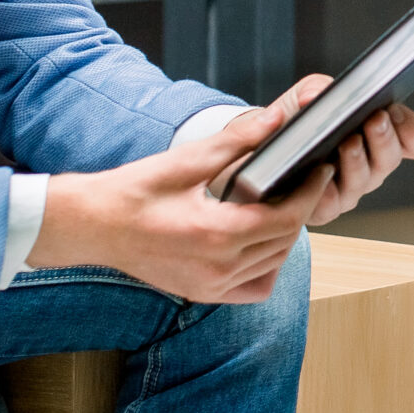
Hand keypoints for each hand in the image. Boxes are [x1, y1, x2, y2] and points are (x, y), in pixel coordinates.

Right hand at [30, 83, 413, 302]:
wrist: (91, 227)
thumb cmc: (132, 191)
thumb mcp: (184, 161)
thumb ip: (235, 141)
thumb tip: (277, 118)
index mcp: (216, 234)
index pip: (286, 218)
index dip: (311, 192)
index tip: (321, 168)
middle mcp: (218, 268)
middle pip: (285, 240)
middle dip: (302, 209)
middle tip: (307, 180)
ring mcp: (210, 287)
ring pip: (273, 264)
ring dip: (286, 236)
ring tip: (286, 203)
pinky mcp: (202, 294)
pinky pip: (253, 287)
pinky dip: (267, 266)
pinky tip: (260, 241)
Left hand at [225, 71, 413, 220]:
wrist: (260, 149)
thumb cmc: (294, 120)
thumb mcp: (306, 95)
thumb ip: (316, 89)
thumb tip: (314, 96)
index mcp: (379, 136)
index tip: (399, 115)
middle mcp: (370, 165)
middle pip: (391, 158)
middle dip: (385, 138)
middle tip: (375, 120)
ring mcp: (348, 189)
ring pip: (365, 180)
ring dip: (359, 161)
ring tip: (348, 144)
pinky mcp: (323, 208)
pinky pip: (332, 203)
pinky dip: (327, 188)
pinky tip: (321, 174)